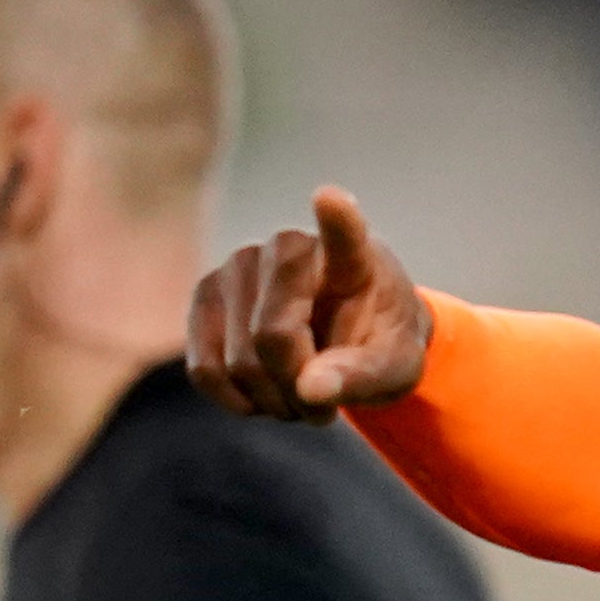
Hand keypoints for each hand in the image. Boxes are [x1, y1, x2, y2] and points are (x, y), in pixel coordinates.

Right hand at [187, 186, 429, 422]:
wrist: (348, 338)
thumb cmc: (379, 344)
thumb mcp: (395, 368)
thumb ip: (361, 376)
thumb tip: (309, 389)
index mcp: (348, 257)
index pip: (342, 233)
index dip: (337, 219)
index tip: (332, 198)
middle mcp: (283, 247)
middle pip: (271, 341)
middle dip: (298, 392)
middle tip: (325, 402)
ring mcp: (235, 267)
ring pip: (237, 364)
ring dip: (272, 402)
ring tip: (300, 393)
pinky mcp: (204, 298)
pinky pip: (205, 371)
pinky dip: (237, 401)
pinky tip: (264, 393)